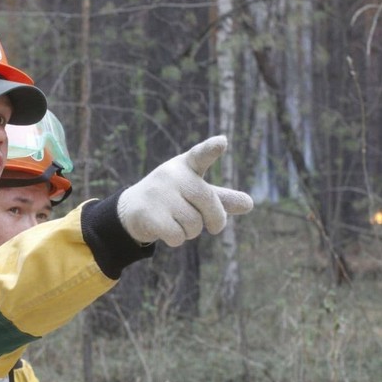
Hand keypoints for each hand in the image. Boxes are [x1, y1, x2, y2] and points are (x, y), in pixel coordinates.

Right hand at [117, 135, 252, 246]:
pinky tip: (164, 230)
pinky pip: (177, 236)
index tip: (222, 142)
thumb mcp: (195, 194)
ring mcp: (158, 193)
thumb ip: (221, 199)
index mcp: (186, 166)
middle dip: (215, 220)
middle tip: (212, 226)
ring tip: (175, 221)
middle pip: (209, 203)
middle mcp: (171, 175)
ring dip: (190, 232)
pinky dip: (176, 240)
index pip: (200, 155)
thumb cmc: (171, 199)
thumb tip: (249, 204)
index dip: (211, 149)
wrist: (132, 209)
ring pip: (194, 224)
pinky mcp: (148, 213)